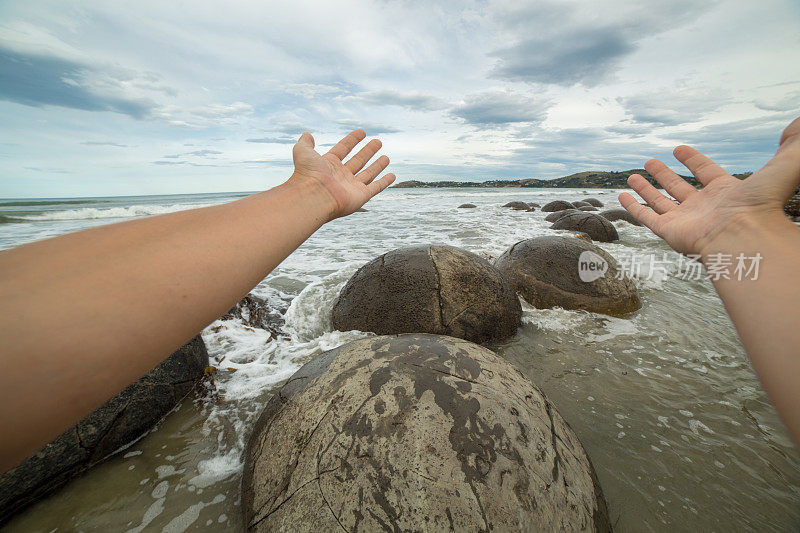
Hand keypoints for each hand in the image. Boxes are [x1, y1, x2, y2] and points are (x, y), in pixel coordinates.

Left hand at [288, 129, 395, 219]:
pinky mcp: (361, 196)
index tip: (362, 132)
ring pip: (368, 174)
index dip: (352, 140)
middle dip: (368, 151)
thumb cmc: (307, 174)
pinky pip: (376, 188)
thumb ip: (305, 143)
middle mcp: (341, 176)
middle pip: (358, 160)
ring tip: (386, 157)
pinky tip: (392, 175)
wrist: (313, 196)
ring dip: (377, 166)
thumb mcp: (303, 152)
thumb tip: (307, 134)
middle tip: (378, 142)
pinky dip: (384, 182)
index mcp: (329, 164)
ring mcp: (351, 186)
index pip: (343, 149)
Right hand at [620, 117, 799, 255]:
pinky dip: (633, 206)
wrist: (744, 238)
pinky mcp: (668, 231)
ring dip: (646, 188)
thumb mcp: (783, 168)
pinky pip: (646, 217)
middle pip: (679, 187)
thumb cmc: (763, 206)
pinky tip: (622, 195)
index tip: (679, 148)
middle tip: (651, 162)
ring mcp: (684, 220)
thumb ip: (793, 147)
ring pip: (660, 201)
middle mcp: (703, 207)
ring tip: (633, 175)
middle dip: (664, 174)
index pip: (705, 172)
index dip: (693, 159)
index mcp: (725, 193)